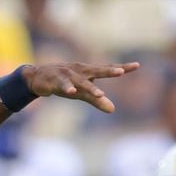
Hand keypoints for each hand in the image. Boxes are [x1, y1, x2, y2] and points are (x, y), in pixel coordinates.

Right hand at [21, 62, 139, 112]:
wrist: (38, 78)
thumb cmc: (64, 83)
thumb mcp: (81, 93)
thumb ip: (97, 100)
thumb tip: (113, 110)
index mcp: (88, 72)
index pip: (107, 69)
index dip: (122, 68)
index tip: (137, 65)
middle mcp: (80, 71)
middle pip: (97, 71)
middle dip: (109, 71)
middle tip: (121, 72)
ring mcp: (68, 75)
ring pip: (81, 82)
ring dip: (90, 87)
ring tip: (100, 94)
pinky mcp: (56, 80)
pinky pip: (63, 85)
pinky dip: (67, 88)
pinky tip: (71, 92)